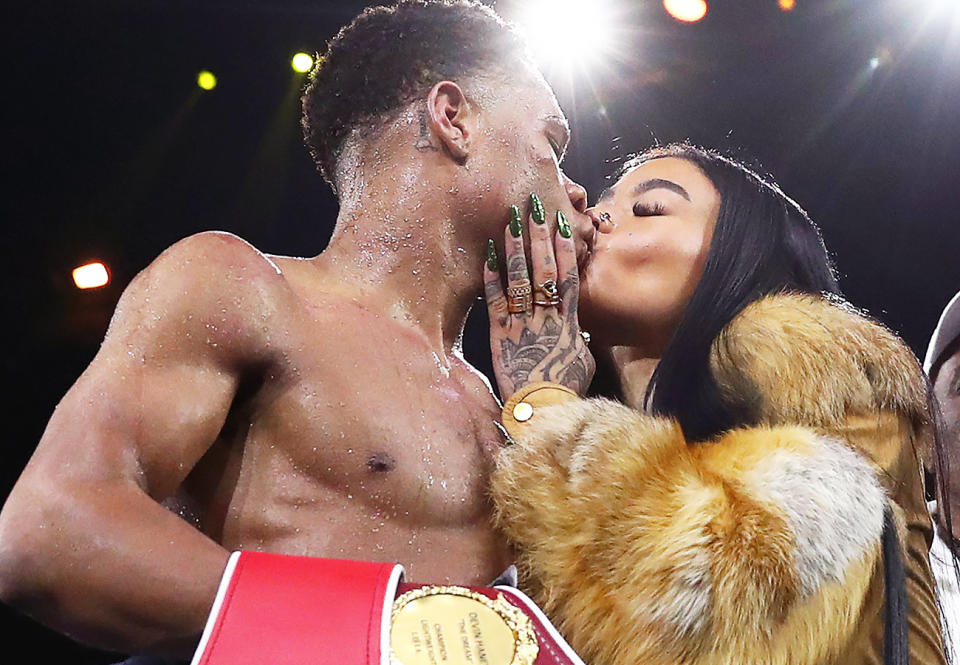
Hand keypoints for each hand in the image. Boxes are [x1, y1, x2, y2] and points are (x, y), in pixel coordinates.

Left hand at [484, 194, 594, 397]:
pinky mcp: (499, 336)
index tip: (562, 223)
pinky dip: (491, 277)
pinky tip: (486, 254)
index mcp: (569, 323)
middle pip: (544, 268)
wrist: (542, 413)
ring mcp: (522, 324)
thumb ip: (579, 341)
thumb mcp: (582, 363)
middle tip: (535, 206)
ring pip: (520, 278)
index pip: (567, 276)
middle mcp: (546, 317)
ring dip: (515, 247)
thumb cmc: (566, 391)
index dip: (565, 248)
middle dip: (539, 236)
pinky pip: (495, 301)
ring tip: (510, 220)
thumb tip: (579, 333)